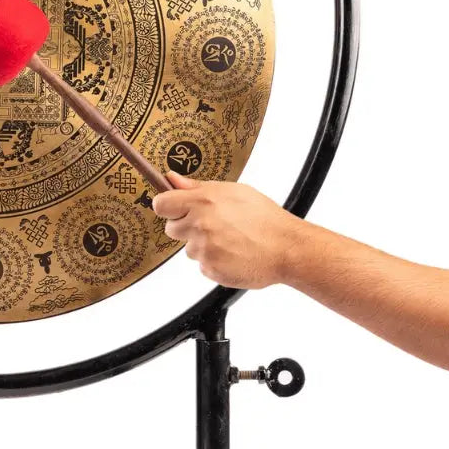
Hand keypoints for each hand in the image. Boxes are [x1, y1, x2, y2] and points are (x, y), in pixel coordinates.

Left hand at [151, 173, 304, 288]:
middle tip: (211, 225)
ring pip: (189, 249)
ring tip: (230, 240)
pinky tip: (233, 253)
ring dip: (203, 245)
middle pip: (171, 229)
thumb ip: (198, 187)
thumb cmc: (265, 218)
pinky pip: (202, 265)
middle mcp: (200, 226)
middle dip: (186, 227)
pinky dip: (214, 261)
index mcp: (203, 202)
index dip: (167, 206)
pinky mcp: (210, 269)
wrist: (286, 248)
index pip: (161, 204)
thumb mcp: (233, 191)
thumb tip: (173, 179)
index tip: (174, 208)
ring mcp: (204, 250)